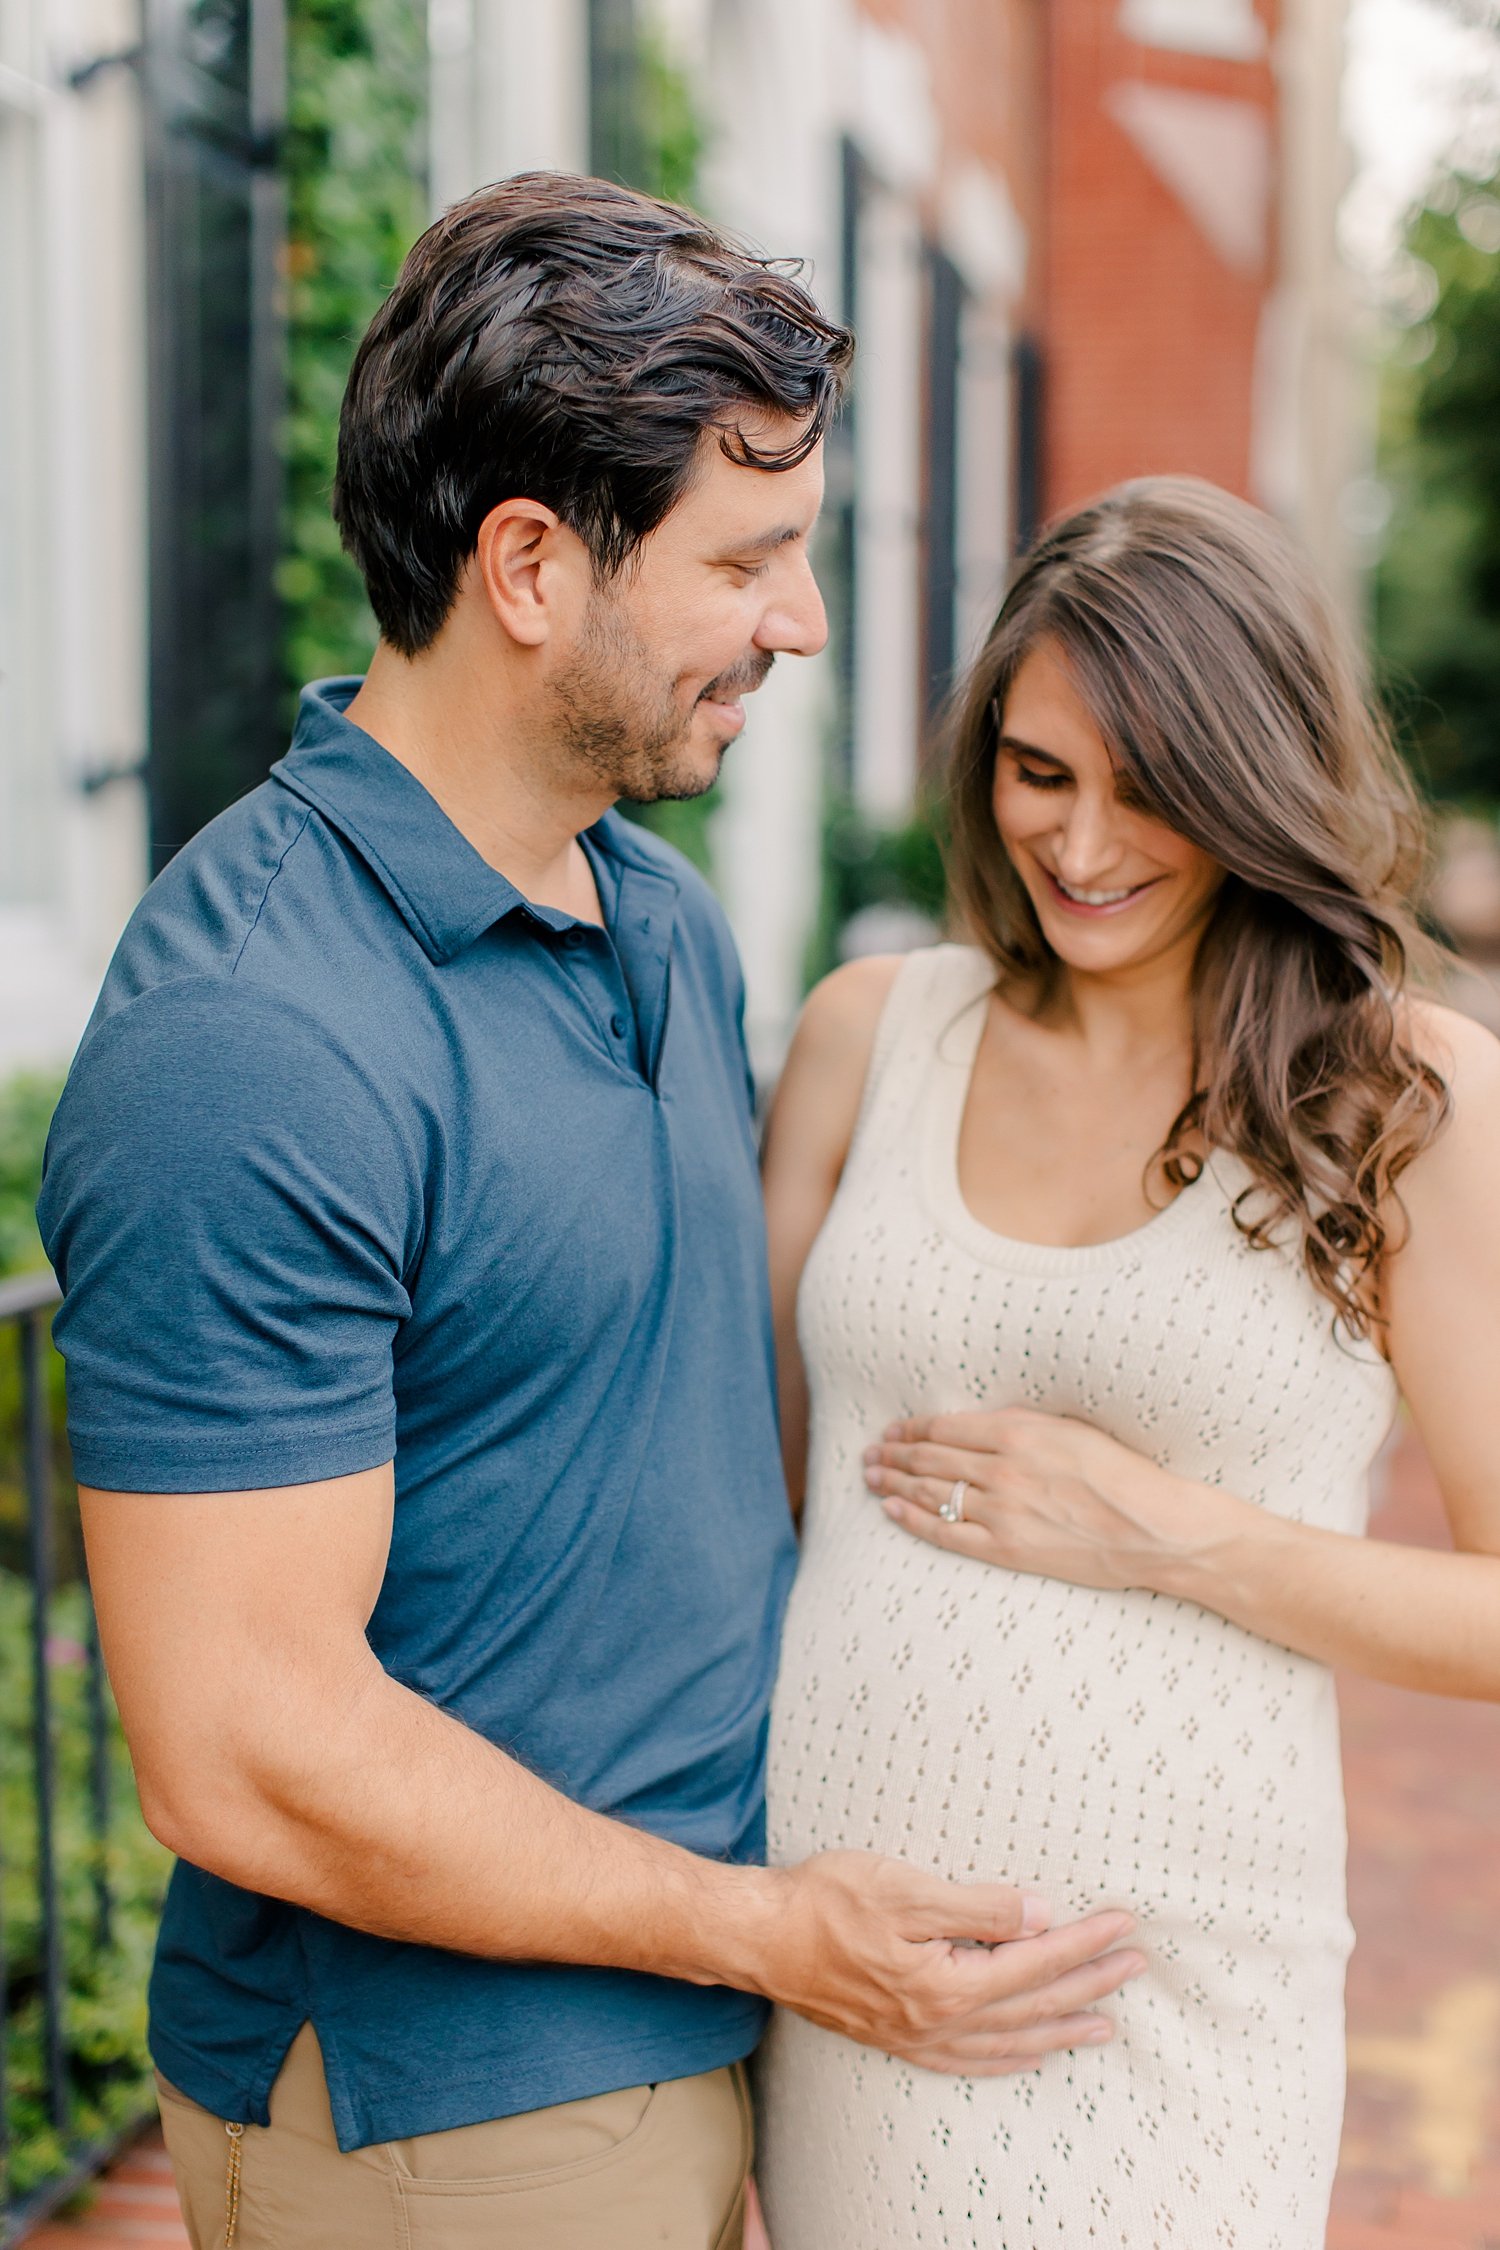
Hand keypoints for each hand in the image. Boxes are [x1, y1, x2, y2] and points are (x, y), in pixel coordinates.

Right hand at [749, 1852, 1144, 2074]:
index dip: (1084, 1942)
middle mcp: (939, 2023)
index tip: (1122, 1924)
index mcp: (947, 1983)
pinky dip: (1009, 2058)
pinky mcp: (897, 2040)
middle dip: (1089, 1984)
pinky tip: (1025, 2054)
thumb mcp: (906, 1887)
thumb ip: (979, 1907)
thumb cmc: (826, 1902)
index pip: (1035, 1961)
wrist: (761, 1939)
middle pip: (1033, 2006)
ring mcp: (918, 2039)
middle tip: (1133, 1966)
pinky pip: (970, 2061)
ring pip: (1009, 2042)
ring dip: (1060, 2029)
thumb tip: (1040, 1915)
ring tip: (1102, 2025)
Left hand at [863, 1405, 1229, 1592]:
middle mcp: (1002, 1472)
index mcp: (1017, 1436)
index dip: (911, 1430)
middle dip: (892, 1456)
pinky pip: (946, 1534)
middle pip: (929, 1460)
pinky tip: (891, 1511)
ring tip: (870, 1478)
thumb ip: (1021, 1423)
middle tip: (869, 1455)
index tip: (892, 1430)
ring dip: (893, 1484)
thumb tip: (979, 1420)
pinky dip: (913, 1521)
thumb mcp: (1072, 1430)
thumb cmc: (1122, 1475)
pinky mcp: (1006, 1550)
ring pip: (930, 1494)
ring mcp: (1001, 1513)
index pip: (945, 1428)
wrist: (1154, 1530)